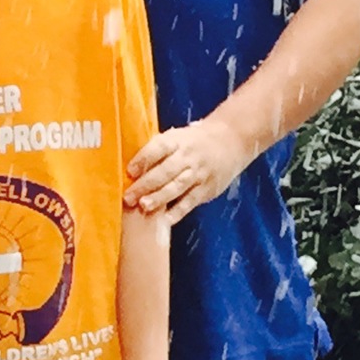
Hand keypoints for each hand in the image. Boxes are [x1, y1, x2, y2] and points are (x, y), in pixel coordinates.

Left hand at [125, 117, 252, 223]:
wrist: (231, 141)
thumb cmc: (194, 142)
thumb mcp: (177, 138)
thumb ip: (157, 152)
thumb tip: (131, 171)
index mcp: (177, 141)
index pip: (158, 147)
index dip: (143, 159)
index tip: (129, 171)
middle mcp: (188, 157)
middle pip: (166, 171)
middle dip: (146, 185)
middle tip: (129, 197)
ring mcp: (199, 174)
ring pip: (177, 187)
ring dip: (159, 198)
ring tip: (144, 207)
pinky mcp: (207, 189)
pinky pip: (189, 202)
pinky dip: (176, 212)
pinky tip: (164, 221)